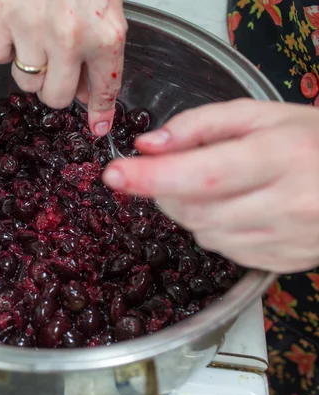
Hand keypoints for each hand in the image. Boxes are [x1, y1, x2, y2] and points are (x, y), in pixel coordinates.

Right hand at [0, 0, 126, 135]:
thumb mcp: (109, 11)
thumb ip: (100, 54)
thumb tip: (85, 97)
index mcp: (105, 34)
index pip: (104, 88)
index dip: (99, 112)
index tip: (98, 126)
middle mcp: (70, 37)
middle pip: (55, 98)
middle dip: (57, 86)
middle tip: (58, 65)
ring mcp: (33, 27)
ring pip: (25, 82)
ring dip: (31, 67)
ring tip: (38, 37)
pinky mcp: (2, 15)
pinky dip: (4, 46)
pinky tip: (16, 27)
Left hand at [102, 99, 318, 272]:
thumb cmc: (309, 140)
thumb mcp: (259, 115)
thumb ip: (199, 124)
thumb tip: (147, 146)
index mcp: (279, 157)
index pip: (202, 173)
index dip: (151, 177)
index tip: (113, 174)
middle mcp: (285, 203)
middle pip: (193, 209)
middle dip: (164, 190)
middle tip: (170, 169)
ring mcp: (284, 240)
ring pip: (202, 232)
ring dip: (187, 209)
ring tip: (213, 185)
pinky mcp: (280, 262)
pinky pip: (222, 249)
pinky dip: (211, 227)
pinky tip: (233, 208)